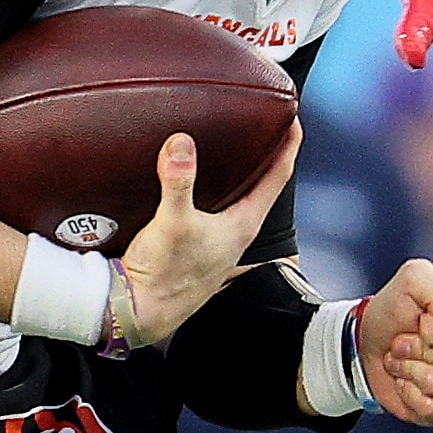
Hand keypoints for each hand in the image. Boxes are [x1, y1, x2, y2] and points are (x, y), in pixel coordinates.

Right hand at [115, 122, 299, 348]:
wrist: (138, 311)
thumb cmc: (163, 275)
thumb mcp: (172, 222)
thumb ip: (178, 181)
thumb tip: (182, 145)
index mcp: (243, 225)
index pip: (277, 178)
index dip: (288, 147)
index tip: (294, 121)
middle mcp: (238, 235)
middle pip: (263, 188)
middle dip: (267, 157)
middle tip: (268, 129)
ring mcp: (221, 244)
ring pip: (240, 202)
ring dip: (242, 178)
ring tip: (239, 152)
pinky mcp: (201, 250)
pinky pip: (217, 214)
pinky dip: (217, 196)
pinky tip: (202, 190)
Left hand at [355, 255, 432, 423]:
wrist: (376, 345)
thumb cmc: (398, 309)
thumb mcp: (412, 279)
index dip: (432, 330)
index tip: (418, 322)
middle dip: (417, 353)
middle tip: (403, 343)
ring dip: (410, 373)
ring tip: (403, 361)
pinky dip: (411, 397)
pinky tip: (408, 383)